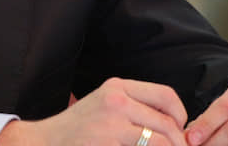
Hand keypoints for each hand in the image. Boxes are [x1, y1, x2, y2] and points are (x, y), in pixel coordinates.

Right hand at [0, 77, 188, 145]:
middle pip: (167, 120)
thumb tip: (171, 121)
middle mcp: (116, 100)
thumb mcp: (104, 105)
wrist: (47, 141)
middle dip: (178, 140)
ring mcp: (112, 123)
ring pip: (160, 140)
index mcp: (117, 87)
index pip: (165, 94)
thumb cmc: (78, 128)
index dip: (180, 114)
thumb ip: (133, 106)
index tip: (180, 129)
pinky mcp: (109, 142)